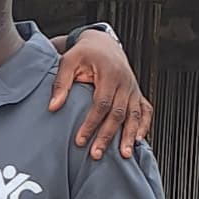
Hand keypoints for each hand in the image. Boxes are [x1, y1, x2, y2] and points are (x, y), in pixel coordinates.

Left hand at [48, 29, 152, 160]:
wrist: (103, 44)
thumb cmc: (85, 53)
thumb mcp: (69, 61)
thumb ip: (61, 83)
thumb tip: (53, 106)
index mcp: (109, 73)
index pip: (101, 103)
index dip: (91, 123)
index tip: (80, 140)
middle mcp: (125, 82)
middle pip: (118, 113)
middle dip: (107, 135)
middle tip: (96, 154)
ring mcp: (133, 89)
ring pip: (134, 115)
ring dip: (129, 135)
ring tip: (124, 155)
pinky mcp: (137, 94)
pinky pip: (145, 111)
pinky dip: (144, 125)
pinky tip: (139, 140)